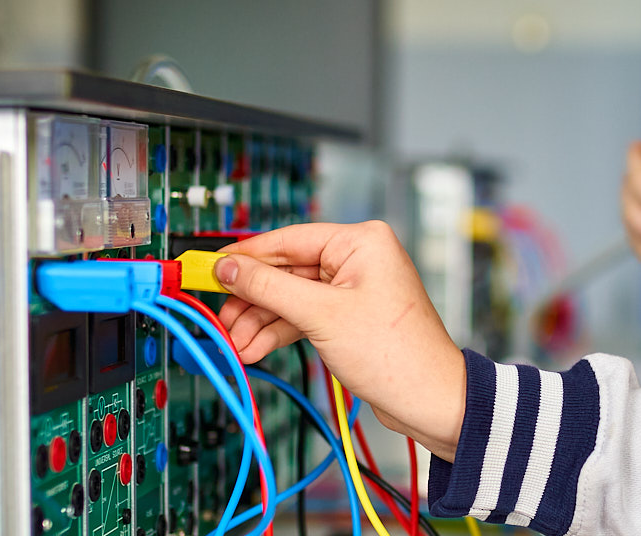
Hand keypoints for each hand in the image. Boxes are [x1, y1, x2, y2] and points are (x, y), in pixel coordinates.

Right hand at [212, 220, 468, 459]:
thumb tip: (229, 268)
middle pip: (285, 271)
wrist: (430, 400)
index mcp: (360, 242)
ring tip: (234, 344)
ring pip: (291, 297)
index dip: (245, 257)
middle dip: (251, 300)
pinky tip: (254, 349)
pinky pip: (304, 316)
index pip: (287, 239)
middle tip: (219, 319)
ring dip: (260, 322)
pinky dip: (279, 332)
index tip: (210, 269)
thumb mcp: (321, 315)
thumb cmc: (396, 354)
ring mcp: (352, 289)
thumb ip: (269, 288)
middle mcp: (357, 259)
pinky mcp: (348, 317)